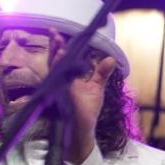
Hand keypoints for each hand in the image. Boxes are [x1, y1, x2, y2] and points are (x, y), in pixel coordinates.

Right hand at [50, 31, 114, 163]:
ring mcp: (58, 91)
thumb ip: (101, 73)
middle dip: (54, 47)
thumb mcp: (96, 89)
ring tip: (59, 45)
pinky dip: (61, 75)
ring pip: (54, 71)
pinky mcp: (62, 99)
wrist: (83, 131)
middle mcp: (59, 83)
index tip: (57, 34)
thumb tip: (111, 59)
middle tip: (54, 33)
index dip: (58, 47)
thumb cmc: (87, 111)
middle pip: (53, 61)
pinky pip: (60, 85)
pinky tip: (63, 66)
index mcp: (65, 79)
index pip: (60, 59)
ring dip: (56, 58)